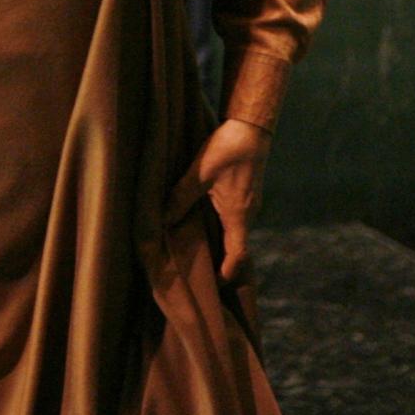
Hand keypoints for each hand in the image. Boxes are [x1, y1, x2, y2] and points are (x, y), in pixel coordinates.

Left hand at [165, 118, 269, 283]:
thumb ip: (181, 196)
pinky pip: (232, 220)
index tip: (213, 286)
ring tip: (195, 250)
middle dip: (219, 263)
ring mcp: (248, 205)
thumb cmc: (228, 149)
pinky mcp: (245, 195)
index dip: (227, 274)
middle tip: (198, 272)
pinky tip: (201, 222)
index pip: (238, 256)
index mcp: (239, 216)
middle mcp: (247, 215)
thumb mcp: (200, 173)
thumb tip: (163, 219)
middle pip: (235, 249)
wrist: (251, 128)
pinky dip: (219, 228)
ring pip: (233, 233)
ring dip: (218, 244)